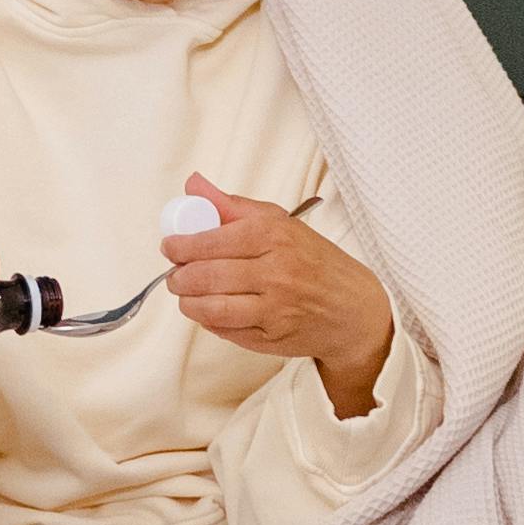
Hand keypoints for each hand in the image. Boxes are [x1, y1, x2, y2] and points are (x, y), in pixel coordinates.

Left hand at [165, 178, 394, 420]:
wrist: (353, 308)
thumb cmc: (313, 261)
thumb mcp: (280, 223)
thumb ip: (232, 206)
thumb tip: (192, 185)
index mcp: (276, 236)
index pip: (213, 240)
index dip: (182, 245)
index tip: (170, 246)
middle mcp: (277, 273)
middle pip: (207, 276)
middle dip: (179, 276)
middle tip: (174, 274)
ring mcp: (275, 309)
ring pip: (212, 308)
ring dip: (188, 302)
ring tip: (185, 294)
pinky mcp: (272, 339)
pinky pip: (226, 331)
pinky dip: (209, 321)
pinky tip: (209, 310)